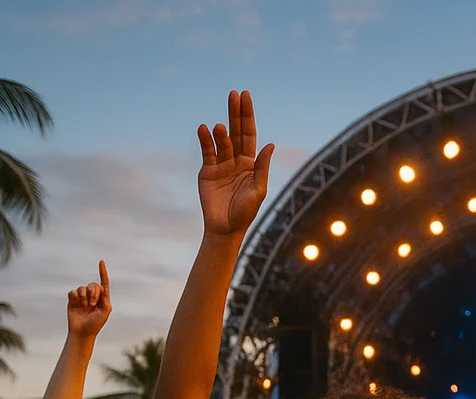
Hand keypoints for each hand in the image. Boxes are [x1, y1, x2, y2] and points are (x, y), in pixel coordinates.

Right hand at [66, 261, 111, 339]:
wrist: (82, 332)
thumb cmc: (96, 324)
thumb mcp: (105, 312)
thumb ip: (105, 298)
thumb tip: (102, 288)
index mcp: (102, 298)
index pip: (103, 283)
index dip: (102, 272)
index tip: (101, 261)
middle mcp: (92, 296)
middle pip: (93, 284)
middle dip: (93, 292)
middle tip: (92, 303)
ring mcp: (82, 298)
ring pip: (82, 288)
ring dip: (84, 296)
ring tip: (85, 305)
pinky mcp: (73, 300)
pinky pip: (72, 292)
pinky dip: (75, 297)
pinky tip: (77, 304)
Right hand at [197, 90, 274, 237]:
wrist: (225, 228)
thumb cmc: (246, 212)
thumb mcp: (258, 190)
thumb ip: (262, 167)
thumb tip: (270, 144)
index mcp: (251, 163)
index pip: (249, 134)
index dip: (247, 116)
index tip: (246, 97)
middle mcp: (236, 161)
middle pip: (235, 132)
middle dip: (235, 113)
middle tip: (234, 94)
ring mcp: (221, 165)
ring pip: (221, 142)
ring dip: (221, 133)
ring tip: (219, 126)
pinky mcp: (207, 171)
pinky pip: (207, 152)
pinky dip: (205, 140)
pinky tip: (205, 129)